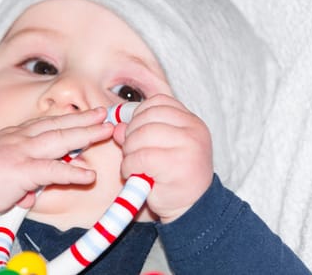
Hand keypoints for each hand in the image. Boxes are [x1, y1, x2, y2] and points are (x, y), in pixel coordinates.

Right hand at [0, 107, 112, 216]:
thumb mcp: (2, 173)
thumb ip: (20, 181)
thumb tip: (30, 194)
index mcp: (16, 136)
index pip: (47, 122)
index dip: (69, 117)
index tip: (85, 113)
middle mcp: (21, 138)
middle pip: (58, 125)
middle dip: (84, 118)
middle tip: (104, 112)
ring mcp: (22, 152)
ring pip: (60, 139)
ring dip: (85, 134)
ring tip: (106, 130)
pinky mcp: (21, 171)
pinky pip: (52, 171)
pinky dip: (72, 172)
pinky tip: (88, 174)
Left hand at [113, 94, 213, 223]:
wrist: (192, 209)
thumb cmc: (174, 177)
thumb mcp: (160, 148)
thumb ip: (141, 132)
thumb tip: (117, 127)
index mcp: (192, 122)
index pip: (158, 102)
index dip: (138, 114)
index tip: (134, 131)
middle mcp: (194, 130)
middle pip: (147, 117)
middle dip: (131, 134)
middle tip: (131, 151)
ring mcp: (188, 147)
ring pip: (142, 135)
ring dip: (129, 150)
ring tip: (132, 163)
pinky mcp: (176, 166)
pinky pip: (140, 157)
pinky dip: (129, 166)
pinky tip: (133, 174)